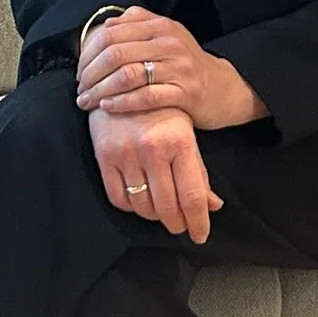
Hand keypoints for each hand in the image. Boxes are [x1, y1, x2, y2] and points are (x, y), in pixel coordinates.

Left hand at [76, 7, 267, 129]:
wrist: (223, 88)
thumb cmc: (186, 64)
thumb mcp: (166, 36)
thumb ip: (138, 24)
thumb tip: (106, 25)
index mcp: (160, 26)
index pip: (111, 34)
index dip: (88, 53)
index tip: (79, 71)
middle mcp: (169, 43)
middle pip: (115, 54)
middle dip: (89, 74)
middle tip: (79, 89)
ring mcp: (178, 68)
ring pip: (127, 76)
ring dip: (100, 90)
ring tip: (86, 102)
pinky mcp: (185, 93)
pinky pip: (146, 97)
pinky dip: (121, 102)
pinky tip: (107, 107)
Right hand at [88, 103, 222, 242]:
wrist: (123, 80)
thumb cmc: (162, 109)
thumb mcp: (187, 134)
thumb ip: (199, 171)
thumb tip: (213, 205)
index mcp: (180, 141)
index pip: (192, 196)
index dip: (198, 222)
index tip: (200, 236)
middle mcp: (153, 148)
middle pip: (168, 207)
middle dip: (177, 223)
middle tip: (182, 226)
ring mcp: (126, 153)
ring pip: (143, 206)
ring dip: (155, 217)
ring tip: (162, 212)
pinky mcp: (104, 156)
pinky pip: (118, 198)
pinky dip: (131, 207)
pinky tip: (140, 202)